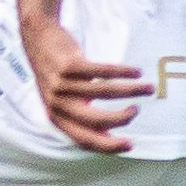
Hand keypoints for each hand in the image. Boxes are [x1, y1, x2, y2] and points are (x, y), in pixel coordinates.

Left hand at [20, 16, 150, 154]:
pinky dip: (124, 72)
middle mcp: (58, 104)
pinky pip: (103, 71)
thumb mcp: (62, 100)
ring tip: (147, 89)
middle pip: (95, 121)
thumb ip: (80, 116)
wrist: (38, 39)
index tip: (131, 145)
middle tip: (136, 111)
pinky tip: (137, 73)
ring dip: (131, 91)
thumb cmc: (56, 74)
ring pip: (104, 92)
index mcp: (57, 118)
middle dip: (121, 119)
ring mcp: (62, 84)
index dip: (108, 146)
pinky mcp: (70, 65)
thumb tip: (108, 134)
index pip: (84, 140)